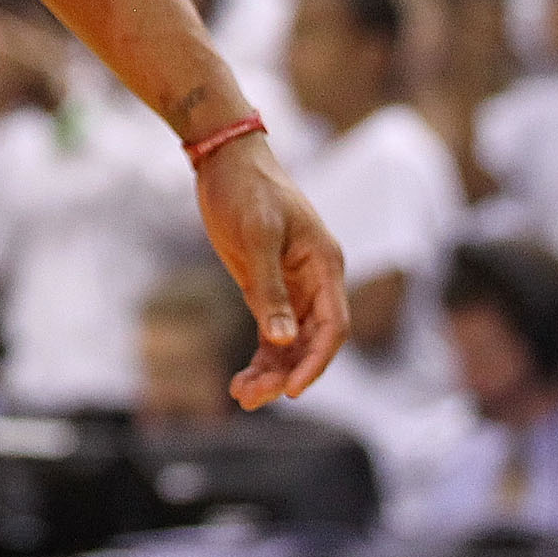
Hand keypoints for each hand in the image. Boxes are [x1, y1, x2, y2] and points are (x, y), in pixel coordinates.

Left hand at [195, 132, 348, 407]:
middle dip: (287, 372)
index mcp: (325, 266)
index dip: (316, 360)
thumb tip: (281, 339)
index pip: (333, 326)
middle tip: (253, 397)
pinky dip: (260, 357)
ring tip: (242, 397)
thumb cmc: (246, 188)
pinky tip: (241, 381)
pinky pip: (270, 332)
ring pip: (289, 343)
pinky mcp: (265, 288)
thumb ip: (269, 287)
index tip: (292, 388)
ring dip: (270, 371)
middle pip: (311, 341)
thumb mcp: (257, 234)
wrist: (224, 160)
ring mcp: (290, 287)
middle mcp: (314, 281)